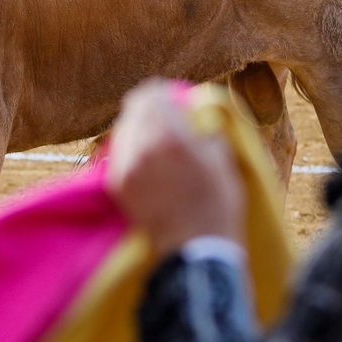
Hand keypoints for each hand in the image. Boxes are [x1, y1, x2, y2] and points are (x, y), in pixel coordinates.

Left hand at [106, 79, 245, 259]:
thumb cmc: (218, 204)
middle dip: (145, 107)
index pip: (153, 96)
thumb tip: (199, 112)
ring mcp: (126, 166)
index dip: (160, 92)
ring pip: (122, 130)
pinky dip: (128, 148)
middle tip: (157, 112)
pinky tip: (142, 156)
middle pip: (133, 109)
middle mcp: (143, 147)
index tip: (166, 95)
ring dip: (135, 127)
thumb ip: (207, 129)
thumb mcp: (223, 158)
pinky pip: (117, 153)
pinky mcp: (117, 185)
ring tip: (150, 136)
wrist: (196, 249)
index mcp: (172, 136)